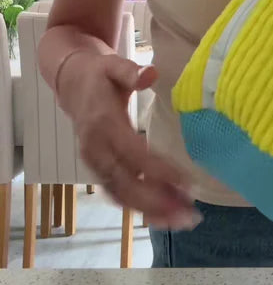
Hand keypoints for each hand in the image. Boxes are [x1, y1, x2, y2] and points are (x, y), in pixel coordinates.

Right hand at [57, 51, 200, 229]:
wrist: (71, 82)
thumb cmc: (99, 74)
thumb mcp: (113, 65)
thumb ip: (131, 71)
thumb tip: (150, 74)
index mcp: (102, 124)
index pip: (133, 153)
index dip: (159, 170)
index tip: (186, 183)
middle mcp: (95, 149)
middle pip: (125, 183)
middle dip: (157, 202)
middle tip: (189, 214)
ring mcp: (94, 162)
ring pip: (121, 195)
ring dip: (151, 210)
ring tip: (182, 219)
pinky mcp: (98, 169)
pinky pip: (117, 194)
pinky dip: (140, 207)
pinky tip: (164, 215)